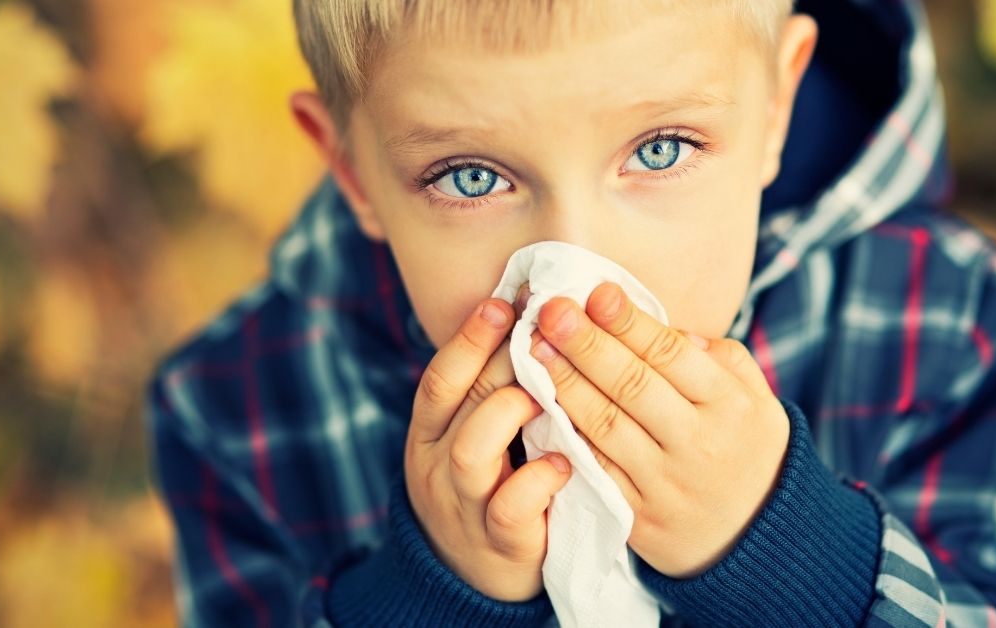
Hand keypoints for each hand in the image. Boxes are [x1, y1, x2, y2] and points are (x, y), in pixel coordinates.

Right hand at [405, 290, 571, 601]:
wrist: (469, 579)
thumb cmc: (487, 488)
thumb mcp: (472, 439)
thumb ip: (490, 393)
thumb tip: (531, 322)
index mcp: (431, 433)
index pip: (441, 376)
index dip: (469, 337)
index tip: (503, 301)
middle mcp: (437, 464)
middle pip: (459, 400)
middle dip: (499, 360)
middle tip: (544, 328)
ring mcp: (464, 504)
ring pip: (473, 450)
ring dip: (511, 414)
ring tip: (548, 397)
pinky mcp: (499, 542)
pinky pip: (511, 508)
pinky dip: (539, 481)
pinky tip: (565, 462)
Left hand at [529, 281, 789, 577]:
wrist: (758, 540)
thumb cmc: (747, 450)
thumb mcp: (756, 399)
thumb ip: (719, 357)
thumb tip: (668, 327)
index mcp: (730, 405)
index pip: (672, 355)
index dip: (630, 322)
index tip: (596, 291)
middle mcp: (697, 442)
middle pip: (632, 385)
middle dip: (587, 343)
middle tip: (551, 309)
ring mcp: (664, 483)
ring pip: (606, 426)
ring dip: (565, 383)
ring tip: (534, 348)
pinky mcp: (637, 515)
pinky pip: (595, 469)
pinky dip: (565, 436)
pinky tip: (539, 405)